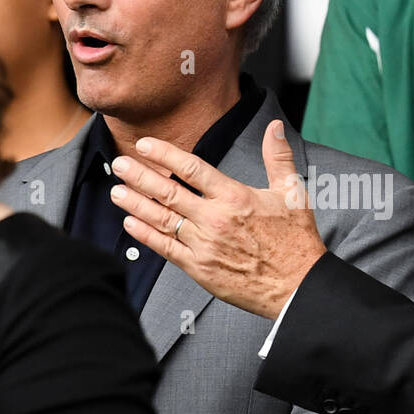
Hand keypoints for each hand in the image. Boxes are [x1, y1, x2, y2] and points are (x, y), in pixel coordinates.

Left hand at [110, 120, 327, 317]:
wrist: (297, 286)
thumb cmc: (296, 240)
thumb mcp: (292, 193)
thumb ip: (278, 157)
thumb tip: (274, 127)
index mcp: (235, 197)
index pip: (192, 168)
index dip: (164, 154)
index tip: (145, 144)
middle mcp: (215, 219)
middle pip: (168, 193)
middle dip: (139, 176)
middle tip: (119, 164)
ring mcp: (205, 245)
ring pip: (162, 220)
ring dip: (136, 204)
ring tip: (116, 190)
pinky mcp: (200, 269)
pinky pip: (166, 249)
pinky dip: (146, 236)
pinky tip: (130, 224)